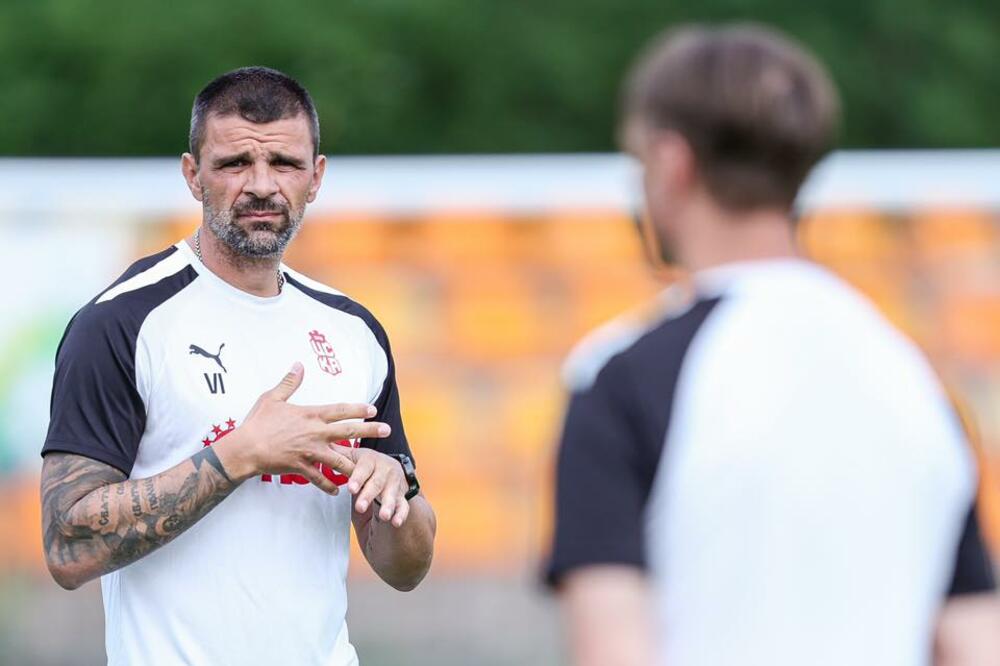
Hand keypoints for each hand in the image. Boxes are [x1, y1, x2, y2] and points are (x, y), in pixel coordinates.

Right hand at [216, 362, 389, 494]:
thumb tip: (298, 364)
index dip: (358, 409)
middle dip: (370, 430)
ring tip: (368, 470)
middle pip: (348, 431)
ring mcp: (310, 452)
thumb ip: (289, 382)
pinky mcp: (301, 468)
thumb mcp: (272, 398)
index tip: (373, 409)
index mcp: (310, 415)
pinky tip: (338, 490)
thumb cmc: (258, 422)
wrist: (245, 448)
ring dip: (355, 465)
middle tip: (387, 430)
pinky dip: (329, 485)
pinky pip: (319, 479)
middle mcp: (315, 433)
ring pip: (339, 460)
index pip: (340, 410)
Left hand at [337, 448, 410, 526]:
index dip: (357, 478)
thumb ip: (339, 455)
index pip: (364, 468)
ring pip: (392, 495)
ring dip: (388, 505)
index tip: (351, 488)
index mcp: (371, 460)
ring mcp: (394, 484)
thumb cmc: (367, 464)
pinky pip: (403, 506)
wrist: (391, 467)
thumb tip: (319, 445)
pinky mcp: (402, 496)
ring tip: (384, 516)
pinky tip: (396, 522)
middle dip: (369, 495)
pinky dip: (401, 514)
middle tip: (360, 507)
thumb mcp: (354, 456)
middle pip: (377, 483)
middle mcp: (385, 470)